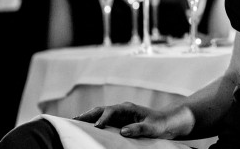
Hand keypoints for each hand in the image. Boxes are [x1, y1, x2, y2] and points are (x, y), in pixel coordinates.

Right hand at [74, 102, 193, 138]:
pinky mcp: (118, 122)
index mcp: (128, 108)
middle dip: (88, 115)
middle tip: (74, 120)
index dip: (103, 118)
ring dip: (87, 118)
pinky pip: (102, 122)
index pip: (112, 111)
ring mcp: (118, 116)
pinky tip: (84, 128)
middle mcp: (121, 109)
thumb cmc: (160, 124)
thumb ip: (138, 128)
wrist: (166, 122)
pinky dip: (92, 123)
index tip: (97, 126)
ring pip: (99, 115)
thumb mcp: (152, 127)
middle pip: (101, 110)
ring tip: (73, 123)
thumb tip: (123, 132)